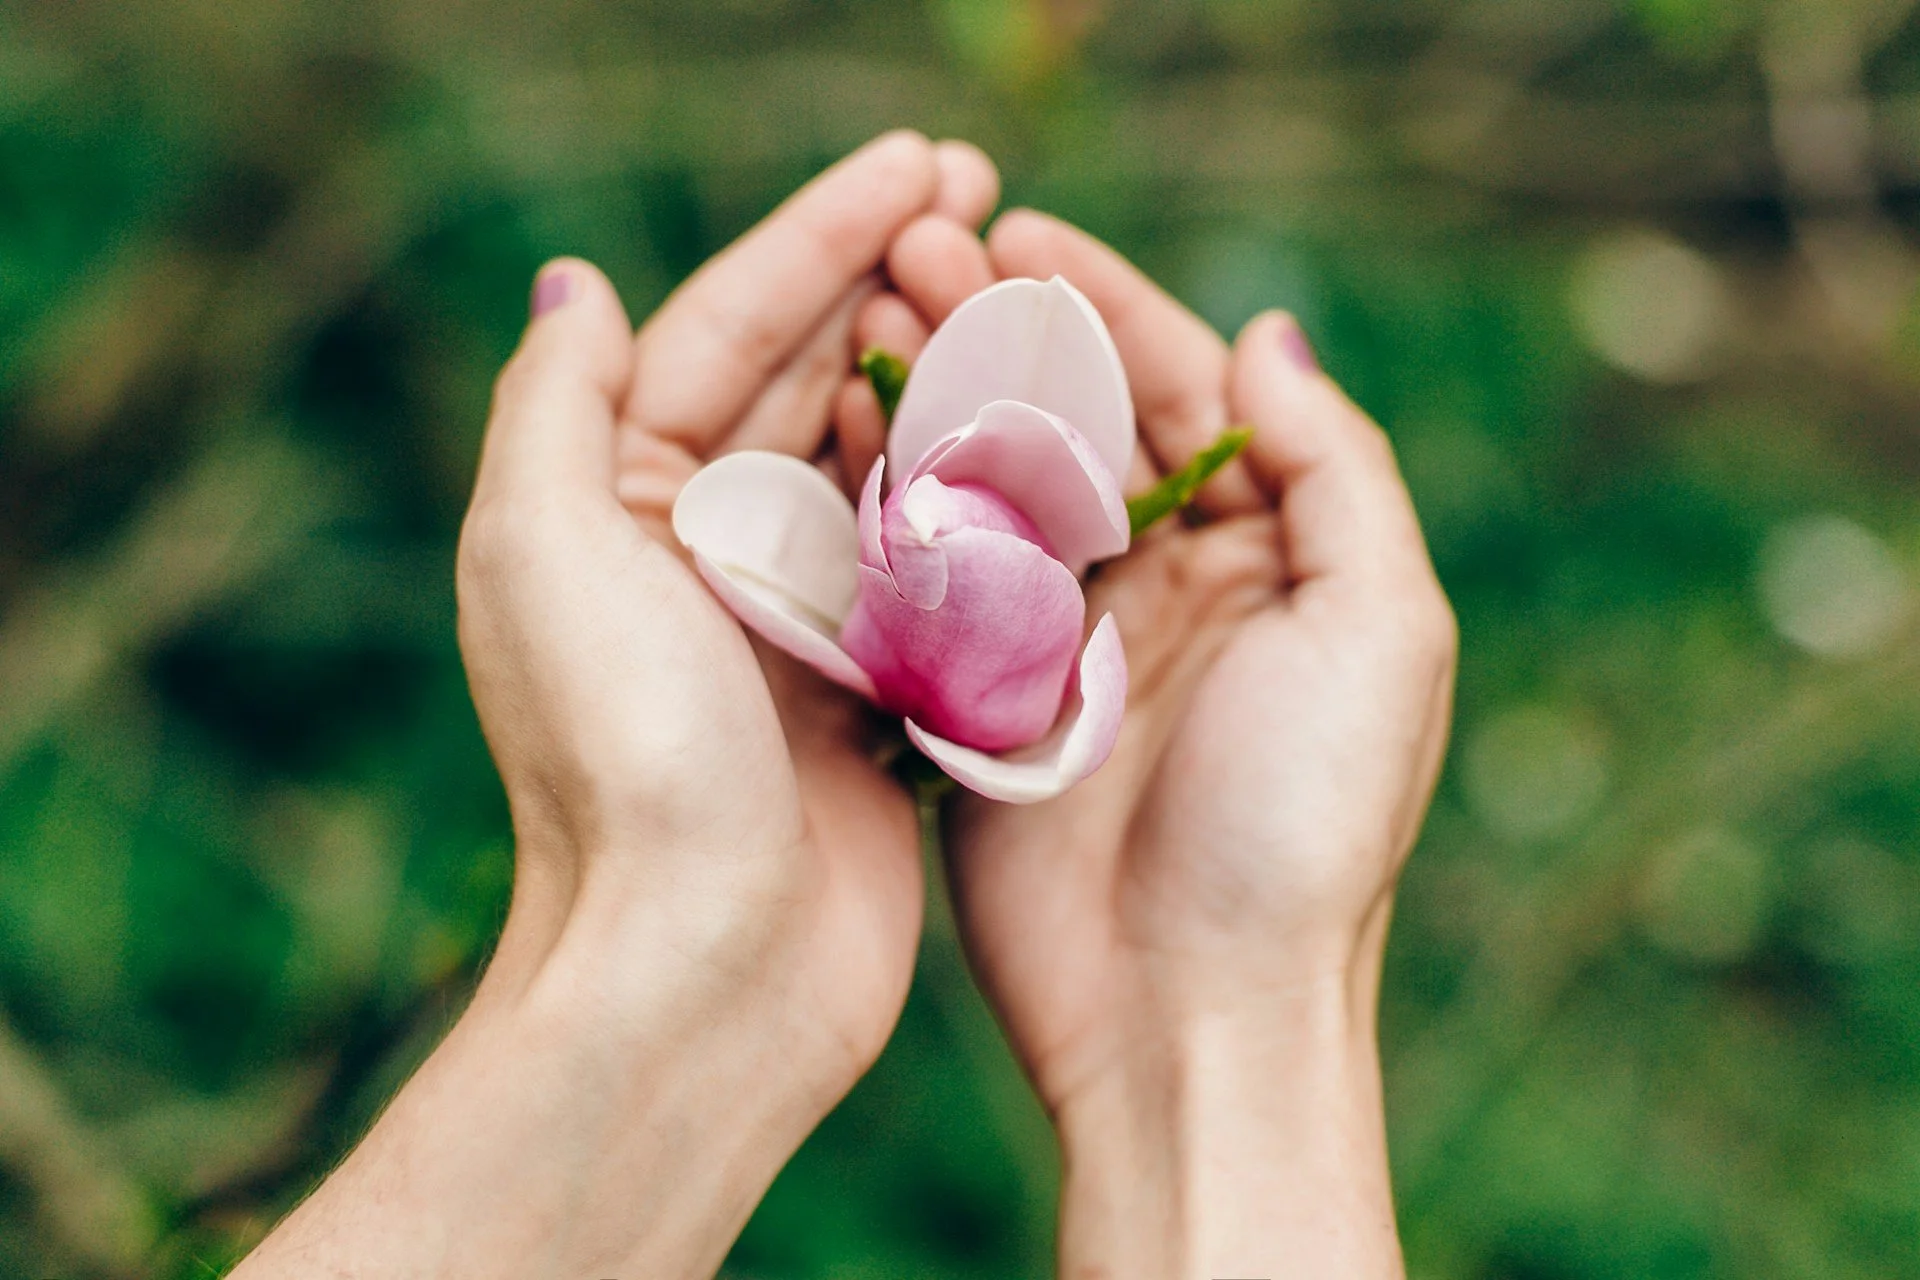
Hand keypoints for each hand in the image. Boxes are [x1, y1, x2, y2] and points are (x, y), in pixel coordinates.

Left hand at [232, 131, 997, 1279]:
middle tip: (989, 195)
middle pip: (804, 375)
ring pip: (875, 458)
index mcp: (611, 501)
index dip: (823, 228)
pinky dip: (971, 493)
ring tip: (1021, 287)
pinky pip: (927, 561)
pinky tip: (1031, 430)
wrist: (701, 972)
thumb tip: (574, 282)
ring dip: (940, 368)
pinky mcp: (864, 694)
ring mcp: (787, 620)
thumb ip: (555, 404)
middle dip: (892, 276)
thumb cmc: (624, 762)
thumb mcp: (546, 553)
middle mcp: (695, 549)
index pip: (725, 325)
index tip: (927, 157)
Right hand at [875, 208, 1455, 1276]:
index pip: (1183, 391)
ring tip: (864, 314)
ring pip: (996, 484)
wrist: (1190, 1016)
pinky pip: (936, 579)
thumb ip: (1334, 474)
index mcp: (1270, 557)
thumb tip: (1271, 334)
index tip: (1018, 231)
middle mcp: (1168, 585)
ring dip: (937, 395)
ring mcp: (1066, 643)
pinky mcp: (982, 703)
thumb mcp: (1380, 636)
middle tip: (914, 251)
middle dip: (1002, 328)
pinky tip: (839, 436)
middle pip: (1078, 420)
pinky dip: (893, 503)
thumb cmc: (1302, 830)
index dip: (1106, 303)